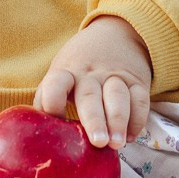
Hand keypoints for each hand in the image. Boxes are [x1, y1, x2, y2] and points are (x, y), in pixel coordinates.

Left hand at [35, 16, 151, 149]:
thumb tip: (37, 133)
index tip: (55, 118)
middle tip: (98, 142)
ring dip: (118, 121)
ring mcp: (115, 76)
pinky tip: (131, 136)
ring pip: (118, 96)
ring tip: (117, 144)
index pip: (56, 82)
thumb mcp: (61, 73)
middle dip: (94, 120)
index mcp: (67, 72)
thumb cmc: (79, 66)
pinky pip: (140, 99)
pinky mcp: (137, 81)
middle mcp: (90, 74)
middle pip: (90, 96)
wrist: (116, 33)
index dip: (53, 99)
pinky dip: (138, 119)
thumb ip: (48, 99)